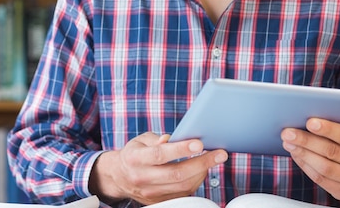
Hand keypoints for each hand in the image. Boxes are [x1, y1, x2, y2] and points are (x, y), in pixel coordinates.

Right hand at [89, 132, 227, 205]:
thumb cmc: (134, 154)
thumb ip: (157, 139)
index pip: (160, 154)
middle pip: (176, 173)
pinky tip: (201, 170)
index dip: (180, 149)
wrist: (120, 177)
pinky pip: (182, 193)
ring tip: (212, 159)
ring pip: (182, 186)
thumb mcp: (141, 140)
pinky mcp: (159, 201)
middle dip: (202, 163)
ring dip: (202, 172)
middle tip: (219, 154)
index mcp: (135, 158)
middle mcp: (142, 177)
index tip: (199, 143)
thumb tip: (172, 139)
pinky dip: (196, 181)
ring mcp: (151, 193)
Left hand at [281, 111, 339, 201]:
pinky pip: (320, 179)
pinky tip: (295, 153)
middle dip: (307, 140)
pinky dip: (305, 165)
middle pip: (332, 152)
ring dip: (303, 153)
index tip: (309, 121)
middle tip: (288, 131)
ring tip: (288, 141)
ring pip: (324, 167)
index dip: (328, 129)